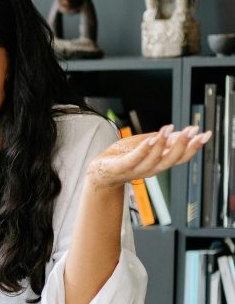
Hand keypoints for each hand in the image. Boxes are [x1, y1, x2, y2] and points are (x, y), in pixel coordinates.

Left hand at [87, 124, 210, 188]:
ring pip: (155, 160)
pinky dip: (144, 149)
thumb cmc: (121, 157)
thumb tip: (180, 132)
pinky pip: (135, 159)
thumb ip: (160, 140)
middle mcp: (150, 169)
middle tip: (192, 131)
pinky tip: (151, 139)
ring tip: (170, 130)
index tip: (204, 134)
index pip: (180, 157)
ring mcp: (136, 169)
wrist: (99, 172)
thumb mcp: (144, 144)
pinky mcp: (121, 167)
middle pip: (171, 159)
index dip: (193, 147)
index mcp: (157, 163)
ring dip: (164, 144)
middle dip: (183, 145)